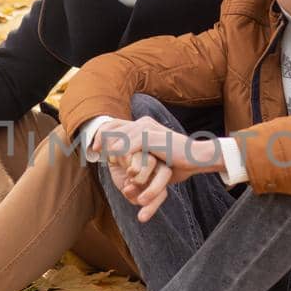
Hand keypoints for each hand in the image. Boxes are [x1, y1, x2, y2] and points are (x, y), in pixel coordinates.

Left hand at [88, 119, 221, 221]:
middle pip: (112, 127)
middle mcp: (143, 122)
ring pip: (118, 138)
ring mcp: (147, 128)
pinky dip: (122, 157)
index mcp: (143, 124)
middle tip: (94, 152)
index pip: (115, 123)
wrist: (196, 158)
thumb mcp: (154, 158)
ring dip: (112, 152)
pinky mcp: (150, 137)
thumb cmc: (177, 162)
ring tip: (109, 163)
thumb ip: (139, 157)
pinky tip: (121, 167)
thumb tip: (125, 166)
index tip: (95, 148)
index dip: (102, 134)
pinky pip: (127, 147)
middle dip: (101, 139)